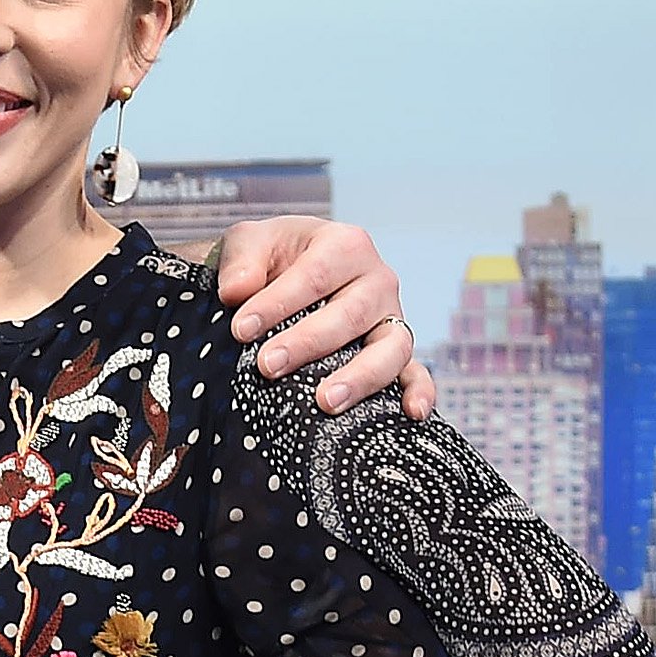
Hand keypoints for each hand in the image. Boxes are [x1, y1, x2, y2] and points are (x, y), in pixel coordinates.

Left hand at [214, 217, 437, 418]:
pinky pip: (414, 372)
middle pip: (349, 315)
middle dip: (307, 343)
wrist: (286, 272)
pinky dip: (419, 391)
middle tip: (268, 366)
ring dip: (360, 377)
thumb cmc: (271, 258)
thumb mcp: (249, 243)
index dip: (278, 304)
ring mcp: (391, 319)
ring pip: (389, 347)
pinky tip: (412, 413)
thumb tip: (236, 291)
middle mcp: (377, 281)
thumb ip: (241, 261)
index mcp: (345, 245)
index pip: (314, 276)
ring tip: (325, 400)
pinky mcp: (397, 352)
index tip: (241, 331)